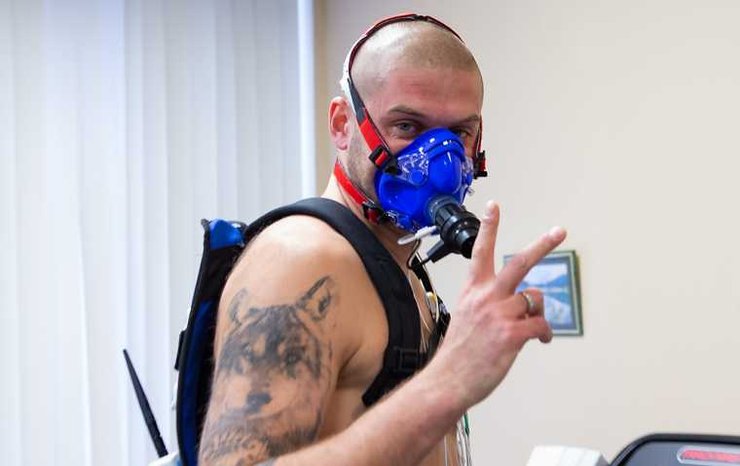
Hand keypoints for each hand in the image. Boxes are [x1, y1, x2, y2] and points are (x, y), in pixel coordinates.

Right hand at [434, 201, 566, 407]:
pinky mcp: (512, 334)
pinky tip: (540, 340)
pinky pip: (541, 325)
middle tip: (559, 231)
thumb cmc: (458, 353)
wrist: (448, 379)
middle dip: (543, 244)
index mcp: (472, 290)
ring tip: (534, 325)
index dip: (489, 227)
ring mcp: (499, 314)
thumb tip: (521, 304)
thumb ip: (489, 304)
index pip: (480, 251)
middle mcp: (485, 297)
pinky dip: (544, 333)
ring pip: (535, 298)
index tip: (494, 206)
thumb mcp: (465, 318)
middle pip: (519, 262)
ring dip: (538, 311)